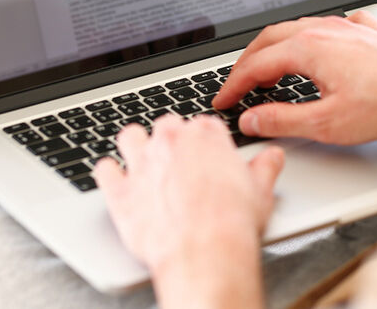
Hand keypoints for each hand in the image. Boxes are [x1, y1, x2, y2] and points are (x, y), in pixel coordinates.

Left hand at [95, 115, 283, 306]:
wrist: (204, 252)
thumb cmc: (232, 223)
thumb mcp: (261, 191)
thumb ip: (264, 168)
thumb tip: (271, 158)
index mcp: (205, 136)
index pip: (203, 124)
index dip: (206, 141)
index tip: (208, 153)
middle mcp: (170, 142)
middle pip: (166, 126)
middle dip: (172, 139)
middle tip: (180, 160)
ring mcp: (141, 164)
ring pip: (130, 137)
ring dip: (135, 145)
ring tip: (144, 159)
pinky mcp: (120, 192)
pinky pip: (105, 170)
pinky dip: (109, 173)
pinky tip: (115, 177)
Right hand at [212, 12, 376, 144]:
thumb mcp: (326, 123)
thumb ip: (283, 121)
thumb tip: (252, 120)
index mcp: (308, 48)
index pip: (256, 65)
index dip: (232, 85)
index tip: (222, 101)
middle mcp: (323, 30)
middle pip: (269, 39)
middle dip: (247, 63)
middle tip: (236, 86)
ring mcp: (345, 27)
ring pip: (296, 29)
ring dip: (274, 49)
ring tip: (267, 72)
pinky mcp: (364, 32)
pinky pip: (326, 27)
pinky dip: (308, 39)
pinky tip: (314, 50)